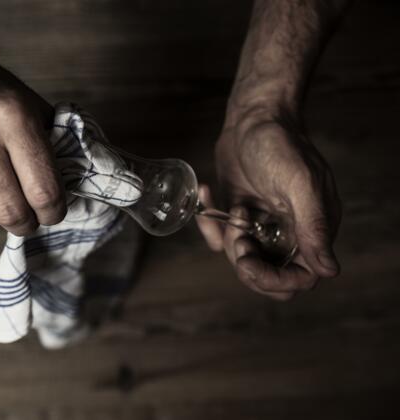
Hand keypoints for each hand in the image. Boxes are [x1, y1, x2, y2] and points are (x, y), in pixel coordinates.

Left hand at [197, 107, 340, 299]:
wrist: (252, 117)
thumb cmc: (279, 143)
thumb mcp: (299, 183)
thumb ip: (313, 226)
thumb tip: (328, 270)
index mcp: (312, 229)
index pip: (301, 277)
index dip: (274, 280)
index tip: (248, 261)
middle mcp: (290, 233)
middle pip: (270, 277)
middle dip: (248, 265)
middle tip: (239, 238)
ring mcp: (263, 226)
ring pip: (242, 260)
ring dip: (229, 239)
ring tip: (234, 208)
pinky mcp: (239, 216)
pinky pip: (220, 239)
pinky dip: (209, 223)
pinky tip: (208, 193)